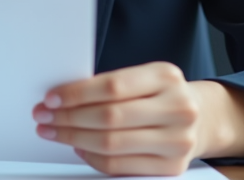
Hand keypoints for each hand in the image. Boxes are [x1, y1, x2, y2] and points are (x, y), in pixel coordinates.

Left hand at [32, 62, 217, 175]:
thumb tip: (61, 97)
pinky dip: (92, 157)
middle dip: (68, 117)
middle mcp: (177, 108)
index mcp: (166, 76)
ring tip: (54, 131)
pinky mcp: (172, 167)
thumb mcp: (145, 78)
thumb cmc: (161, 95)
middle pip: (109, 117)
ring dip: (74, 138)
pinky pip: (119, 166)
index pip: (112, 86)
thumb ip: (112, 85)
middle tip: (44, 116)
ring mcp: (177, 140)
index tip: (51, 98)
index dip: (76, 94)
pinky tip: (79, 147)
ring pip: (111, 144)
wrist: (200, 119)